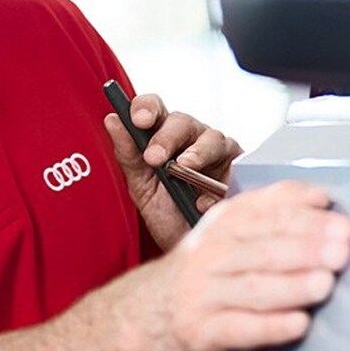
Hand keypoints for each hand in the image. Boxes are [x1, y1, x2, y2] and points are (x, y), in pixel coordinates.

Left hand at [104, 94, 241, 249]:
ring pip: (211, 137)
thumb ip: (128, 154)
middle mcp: (191, 137)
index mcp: (163, 135)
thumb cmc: (165, 212)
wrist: (188, 243)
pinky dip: (216, 184)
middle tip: (154, 158)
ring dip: (196, 152)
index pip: (154, 108)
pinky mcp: (237, 169)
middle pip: (181, 121)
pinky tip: (202, 202)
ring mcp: (216, 151)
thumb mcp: (141, 187)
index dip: (146, 107)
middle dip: (166, 137)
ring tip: (184, 168)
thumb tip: (112, 120)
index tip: (138, 120)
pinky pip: (231, 166)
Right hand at [115, 181, 349, 350]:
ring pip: (253, 287)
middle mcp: (212, 252)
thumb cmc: (207, 268)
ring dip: (292, 285)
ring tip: (325, 284)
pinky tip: (298, 324)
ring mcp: (205, 292)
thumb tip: (319, 197)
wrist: (151, 308)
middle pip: (263, 248)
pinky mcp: (202, 329)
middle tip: (342, 249)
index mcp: (224, 223)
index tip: (335, 213)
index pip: (264, 211)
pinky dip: (270, 326)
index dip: (301, 211)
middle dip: (305, 247)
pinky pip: (239, 328)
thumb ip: (270, 212)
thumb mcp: (229, 230)